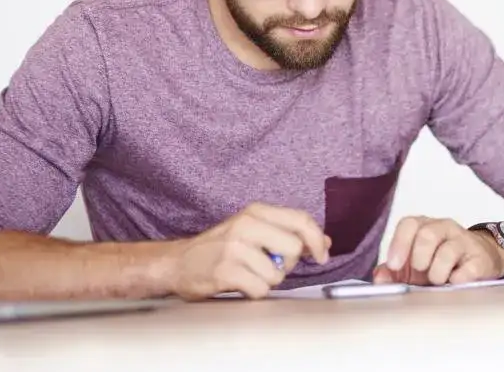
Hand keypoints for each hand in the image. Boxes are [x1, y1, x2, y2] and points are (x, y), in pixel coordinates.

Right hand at [165, 202, 330, 299]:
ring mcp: (235, 247)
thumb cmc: (221, 247)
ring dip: (268, 280)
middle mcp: (246, 224)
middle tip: (270, 265)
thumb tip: (325, 242)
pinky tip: (240, 284)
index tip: (321, 255)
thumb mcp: (254, 231)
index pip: (301, 219)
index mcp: (256, 211)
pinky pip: (260, 289)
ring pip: (278, 273)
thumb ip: (288, 233)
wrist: (178, 262)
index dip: (317, 239)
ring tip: (249, 274)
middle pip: (294, 248)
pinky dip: (255, 292)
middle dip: (288, 264)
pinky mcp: (226, 270)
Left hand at [373, 216, 503, 285]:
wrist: (478, 262)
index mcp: (424, 227)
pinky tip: (455, 284)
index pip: (409, 224)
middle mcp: (444, 229)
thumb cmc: (440, 263)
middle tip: (420, 271)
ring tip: (438, 281)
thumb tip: (380, 278)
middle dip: (420, 256)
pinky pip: (469, 268)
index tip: (394, 265)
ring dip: (438, 271)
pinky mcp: (480, 259)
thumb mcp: (413, 267)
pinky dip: (458, 280)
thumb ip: (392, 272)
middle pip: (428, 233)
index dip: (399, 243)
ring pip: (449, 250)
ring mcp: (464, 242)